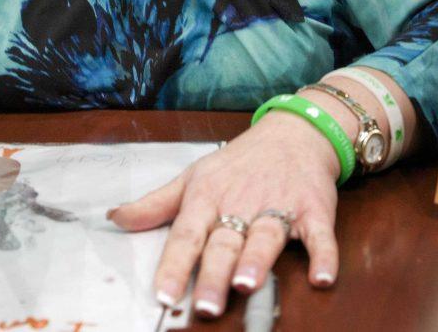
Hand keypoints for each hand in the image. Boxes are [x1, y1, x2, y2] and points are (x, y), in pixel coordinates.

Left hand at [108, 112, 339, 318]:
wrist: (293, 133)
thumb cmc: (238, 162)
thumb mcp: (194, 177)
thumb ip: (156, 204)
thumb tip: (114, 218)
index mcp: (208, 198)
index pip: (186, 234)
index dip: (173, 264)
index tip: (163, 294)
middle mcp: (241, 203)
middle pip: (224, 242)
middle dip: (214, 273)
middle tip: (205, 304)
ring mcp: (278, 206)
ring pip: (265, 236)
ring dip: (257, 260)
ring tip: (247, 284)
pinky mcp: (313, 210)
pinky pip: (319, 235)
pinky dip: (323, 256)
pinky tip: (321, 276)